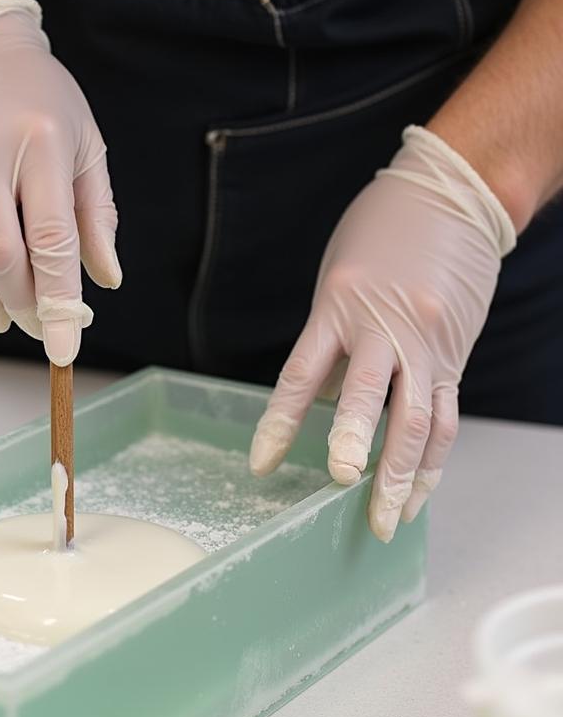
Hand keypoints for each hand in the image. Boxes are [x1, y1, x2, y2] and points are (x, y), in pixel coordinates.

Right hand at [0, 0, 120, 364]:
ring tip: (12, 314)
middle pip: (0, 259)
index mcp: (39, 141)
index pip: (50, 238)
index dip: (58, 300)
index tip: (64, 348)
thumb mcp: (86, 148)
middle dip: (25, 307)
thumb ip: (96, 217)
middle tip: (41, 326)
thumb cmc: (42, 106)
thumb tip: (106, 281)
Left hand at [249, 126, 515, 541]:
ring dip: (403, 475)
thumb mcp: (336, 281)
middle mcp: (385, 329)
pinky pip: (446, 417)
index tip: (262, 465)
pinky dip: (432, 460)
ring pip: (418, 418)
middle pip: (370, 396)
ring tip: (387, 520)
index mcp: (339, 307)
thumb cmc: (380, 234)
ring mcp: (426, 346)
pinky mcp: (454, 358)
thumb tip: (320, 405)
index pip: (300, 377)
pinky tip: (418, 492)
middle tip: (343, 485)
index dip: (280, 424)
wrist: (455, 196)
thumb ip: (327, 344)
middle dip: (356, 443)